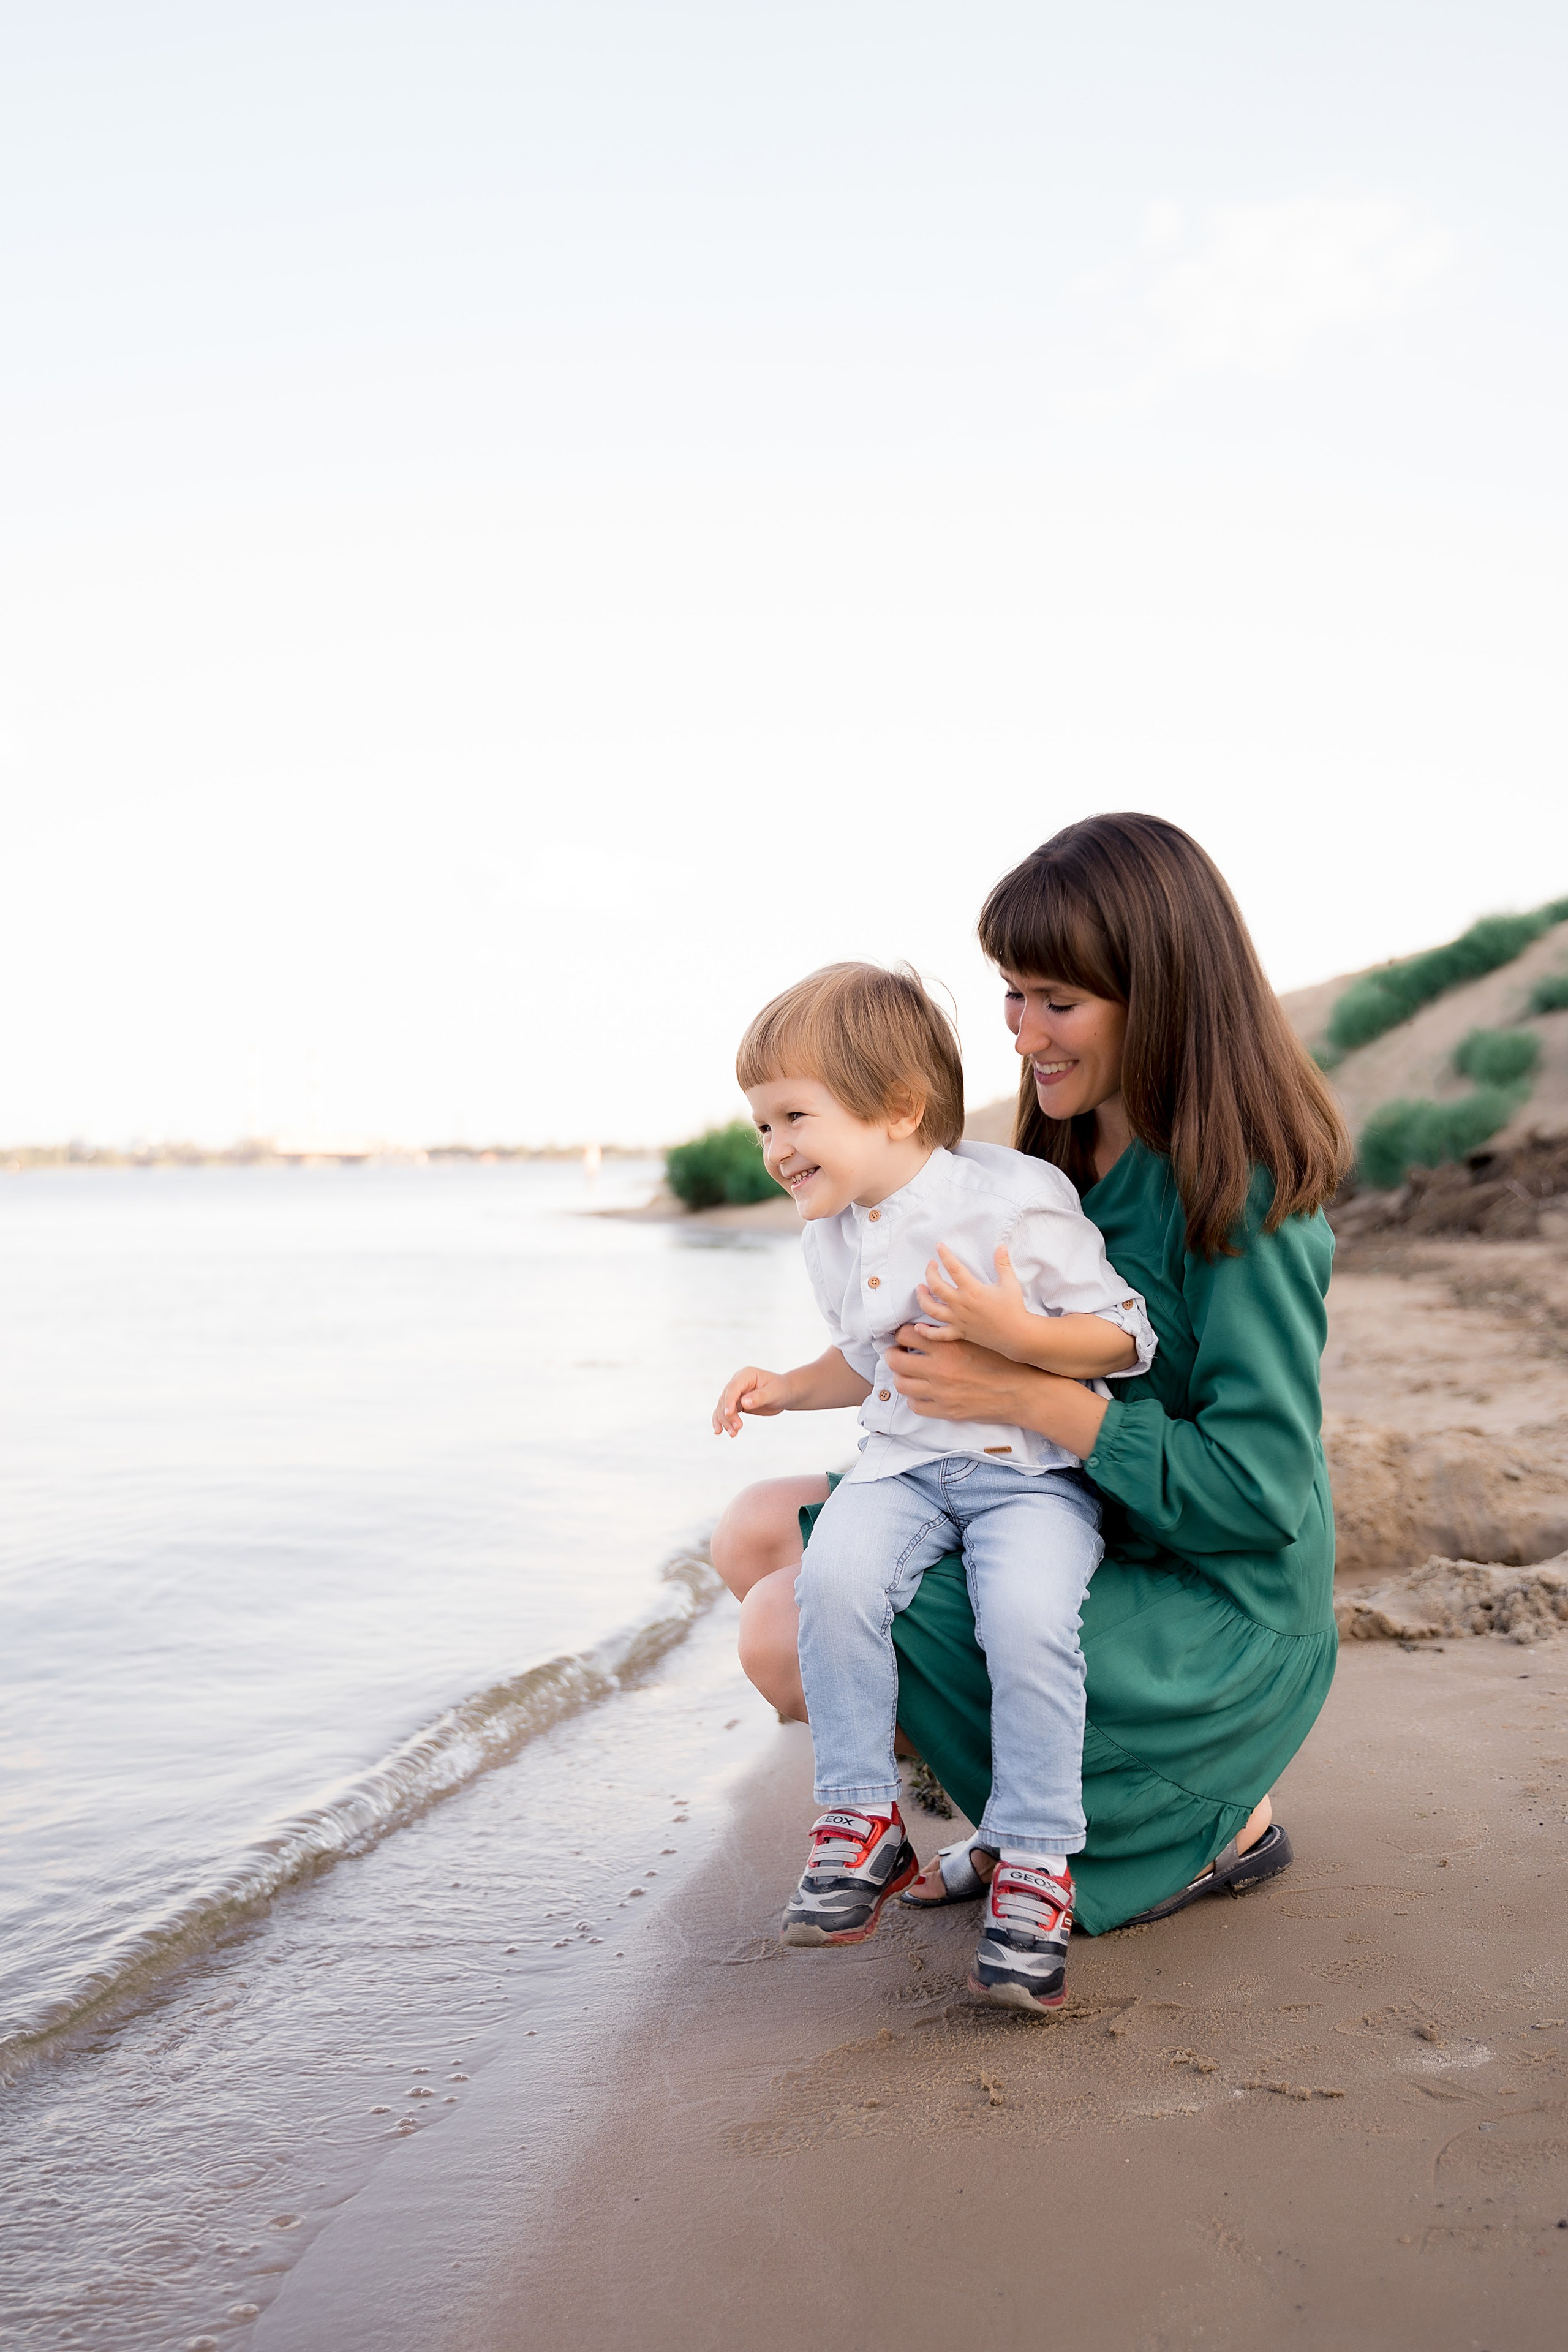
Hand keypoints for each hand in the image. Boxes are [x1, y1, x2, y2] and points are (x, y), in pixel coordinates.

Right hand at [713, 1365, 793, 1436]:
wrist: (785, 1394)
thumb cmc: (781, 1390)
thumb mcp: (774, 1392)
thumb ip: (760, 1397)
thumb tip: (744, 1403)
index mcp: (746, 1375)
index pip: (733, 1388)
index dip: (729, 1401)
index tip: (729, 1414)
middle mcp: (737, 1383)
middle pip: (725, 1399)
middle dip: (728, 1415)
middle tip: (737, 1428)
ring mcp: (735, 1393)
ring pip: (723, 1407)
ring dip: (725, 1421)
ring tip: (733, 1434)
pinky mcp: (736, 1404)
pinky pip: (725, 1412)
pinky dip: (721, 1421)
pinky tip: (718, 1431)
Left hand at [885, 1325, 1110, 1457]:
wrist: (1025, 1392)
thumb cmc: (1006, 1361)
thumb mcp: (979, 1336)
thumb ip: (955, 1329)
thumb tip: (936, 1321)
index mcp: (948, 1345)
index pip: (906, 1334)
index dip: (902, 1334)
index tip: (905, 1336)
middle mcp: (939, 1369)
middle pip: (896, 1360)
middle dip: (893, 1355)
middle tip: (897, 1353)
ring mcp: (941, 1392)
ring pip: (902, 1384)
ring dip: (901, 1377)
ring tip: (907, 1373)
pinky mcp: (947, 1411)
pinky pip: (916, 1406)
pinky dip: (914, 1399)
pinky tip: (921, 1393)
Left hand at [915, 1242, 1027, 1355]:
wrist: (1016, 1335)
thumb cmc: (1013, 1309)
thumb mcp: (1010, 1283)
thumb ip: (1003, 1264)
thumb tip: (1000, 1246)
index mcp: (972, 1290)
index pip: (953, 1268)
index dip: (945, 1255)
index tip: (938, 1246)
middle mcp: (961, 1304)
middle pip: (936, 1287)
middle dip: (929, 1273)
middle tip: (931, 1266)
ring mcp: (958, 1320)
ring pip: (931, 1309)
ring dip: (922, 1298)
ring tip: (920, 1289)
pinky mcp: (959, 1333)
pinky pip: (939, 1334)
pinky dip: (926, 1332)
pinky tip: (918, 1327)